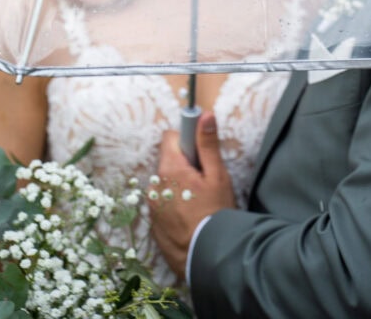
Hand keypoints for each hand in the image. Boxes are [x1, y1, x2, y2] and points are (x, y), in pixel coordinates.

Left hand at [151, 111, 235, 279]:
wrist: (207, 257)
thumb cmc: (215, 213)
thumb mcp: (217, 175)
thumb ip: (208, 144)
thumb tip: (204, 114)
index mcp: (169, 168)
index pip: (170, 137)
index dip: (186, 140)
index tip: (200, 153)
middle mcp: (155, 185)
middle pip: (168, 161)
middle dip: (184, 165)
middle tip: (204, 181)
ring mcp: (152, 206)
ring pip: (165, 184)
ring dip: (178, 186)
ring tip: (198, 202)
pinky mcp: (154, 224)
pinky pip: (163, 204)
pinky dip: (174, 205)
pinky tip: (191, 217)